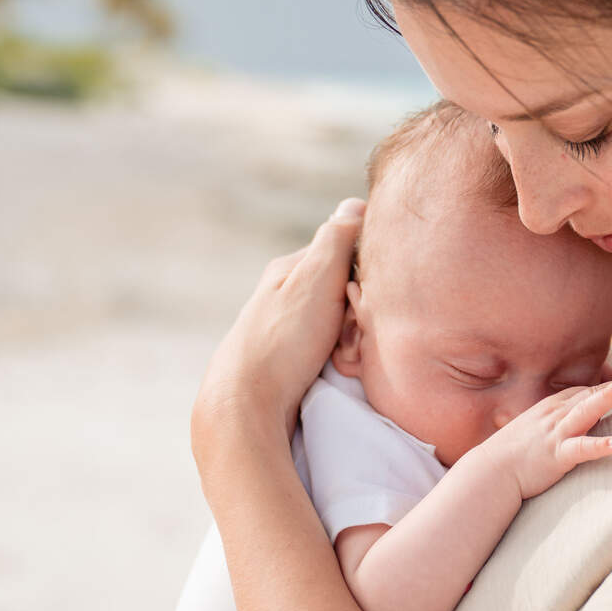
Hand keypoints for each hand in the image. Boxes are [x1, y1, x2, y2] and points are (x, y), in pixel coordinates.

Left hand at [192, 200, 363, 455]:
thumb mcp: (315, 280)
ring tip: (340, 360)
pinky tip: (335, 374)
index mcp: (291, 269)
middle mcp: (287, 294)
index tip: (365, 297)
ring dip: (351, 341)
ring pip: (341, 325)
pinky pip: (329, 352)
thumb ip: (337, 240)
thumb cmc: (282, 341)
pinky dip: (339, 361)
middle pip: (345, 291)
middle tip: (349, 336)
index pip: (346, 250)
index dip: (366, 272)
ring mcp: (288, 329)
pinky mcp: (290, 362)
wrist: (246, 407)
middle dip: (357, 314)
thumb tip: (356, 203)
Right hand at [477, 372, 611, 499]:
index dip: (608, 385)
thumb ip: (555, 424)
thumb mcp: (534, 431)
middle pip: (591, 394)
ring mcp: (556, 434)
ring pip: (586, 410)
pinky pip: (581, 449)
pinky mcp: (557, 455)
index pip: (584, 391)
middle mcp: (555, 415)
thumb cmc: (510, 455)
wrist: (488, 472)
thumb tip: (574, 423)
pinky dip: (599, 446)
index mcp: (551, 408)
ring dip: (608, 397)